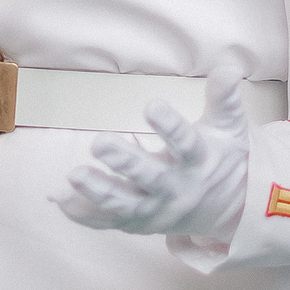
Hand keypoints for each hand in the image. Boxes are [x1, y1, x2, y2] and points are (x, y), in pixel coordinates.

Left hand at [55, 66, 249, 241]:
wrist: (227, 211)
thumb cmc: (221, 157)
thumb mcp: (229, 127)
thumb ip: (224, 98)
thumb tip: (229, 67)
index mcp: (199, 161)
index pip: (186, 144)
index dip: (170, 126)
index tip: (150, 105)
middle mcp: (177, 188)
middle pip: (151, 178)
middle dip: (125, 162)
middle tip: (98, 143)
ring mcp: (156, 209)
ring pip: (125, 204)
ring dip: (98, 191)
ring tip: (74, 175)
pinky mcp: (137, 222)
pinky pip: (108, 221)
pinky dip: (83, 213)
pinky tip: (59, 198)